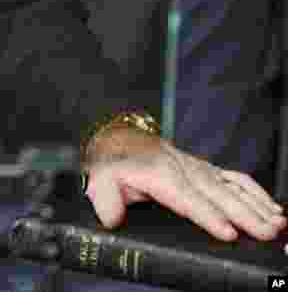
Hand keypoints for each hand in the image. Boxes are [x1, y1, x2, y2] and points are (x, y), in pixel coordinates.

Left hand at [84, 126, 285, 241]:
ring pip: (228, 185)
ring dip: (254, 204)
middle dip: (242, 213)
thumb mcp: (98, 179)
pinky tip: (272, 207)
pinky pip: (232, 177)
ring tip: (276, 222)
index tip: (226, 231)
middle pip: (214, 192)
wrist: (115, 137)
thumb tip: (111, 218)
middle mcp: (179, 167)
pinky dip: (254, 191)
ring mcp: (193, 166)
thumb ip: (104, 199)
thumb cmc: (110, 163)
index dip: (206, 214)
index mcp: (154, 172)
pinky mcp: (202, 168)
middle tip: (265, 232)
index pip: (183, 196)